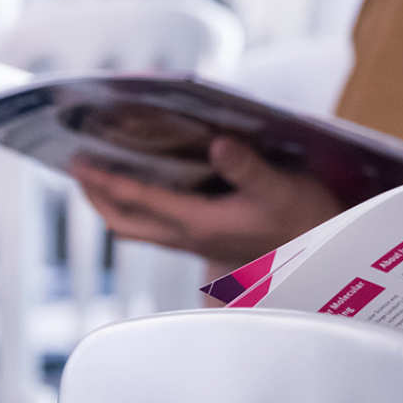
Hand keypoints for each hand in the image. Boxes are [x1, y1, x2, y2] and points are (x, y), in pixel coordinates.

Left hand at [71, 136, 343, 268]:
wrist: (324, 258)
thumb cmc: (305, 222)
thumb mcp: (282, 188)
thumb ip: (248, 168)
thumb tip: (217, 144)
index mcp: (199, 223)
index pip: (137, 201)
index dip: (104, 180)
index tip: (78, 160)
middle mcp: (190, 237)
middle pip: (124, 223)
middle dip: (96, 196)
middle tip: (79, 167)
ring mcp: (197, 243)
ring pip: (137, 229)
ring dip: (114, 204)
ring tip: (102, 177)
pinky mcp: (208, 240)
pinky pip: (157, 228)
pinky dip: (139, 208)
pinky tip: (151, 188)